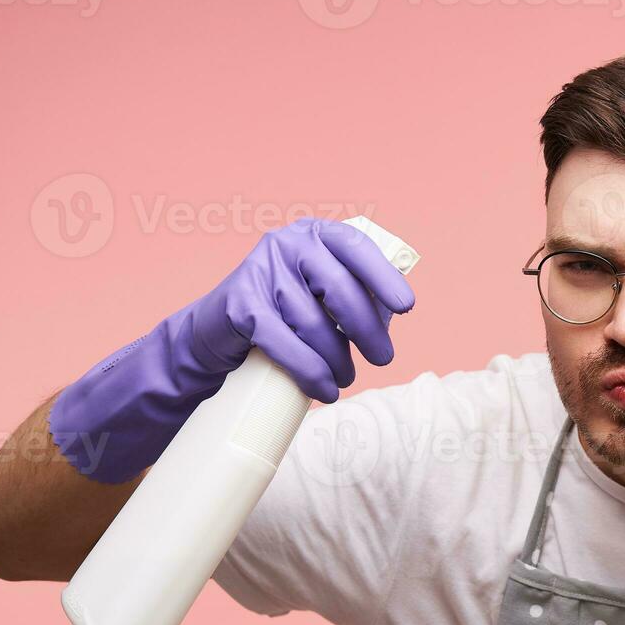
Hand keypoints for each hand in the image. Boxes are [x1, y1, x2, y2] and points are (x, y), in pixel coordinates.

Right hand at [48, 218, 416, 481]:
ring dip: (338, 360)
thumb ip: (353, 296)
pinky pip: (285, 343)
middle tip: (383, 359)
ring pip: (314, 324)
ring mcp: (260, 271)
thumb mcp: (321, 296)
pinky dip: (310, 372)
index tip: (407, 306)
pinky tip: (324, 390)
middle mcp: (286, 244)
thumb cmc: (285, 316)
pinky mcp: (241, 306)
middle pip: (340, 290)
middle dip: (368, 331)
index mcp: (313, 235)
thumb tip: (393, 316)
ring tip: (346, 378)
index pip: (356, 247)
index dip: (384, 277)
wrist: (216, 333)